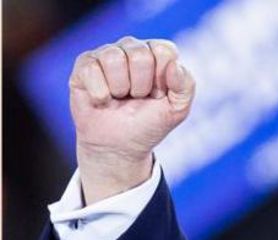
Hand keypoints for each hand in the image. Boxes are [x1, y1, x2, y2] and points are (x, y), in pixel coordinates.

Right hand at [69, 37, 195, 204]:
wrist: (119, 146)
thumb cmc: (149, 123)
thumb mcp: (177, 109)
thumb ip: (186, 86)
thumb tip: (175, 64)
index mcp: (158, 54)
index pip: (164, 51)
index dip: (162, 80)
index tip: (158, 95)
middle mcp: (132, 48)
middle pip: (139, 54)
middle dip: (140, 86)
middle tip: (136, 98)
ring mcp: (106, 54)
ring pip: (113, 59)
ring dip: (119, 88)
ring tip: (119, 98)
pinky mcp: (84, 64)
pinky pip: (91, 70)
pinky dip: (100, 94)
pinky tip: (102, 100)